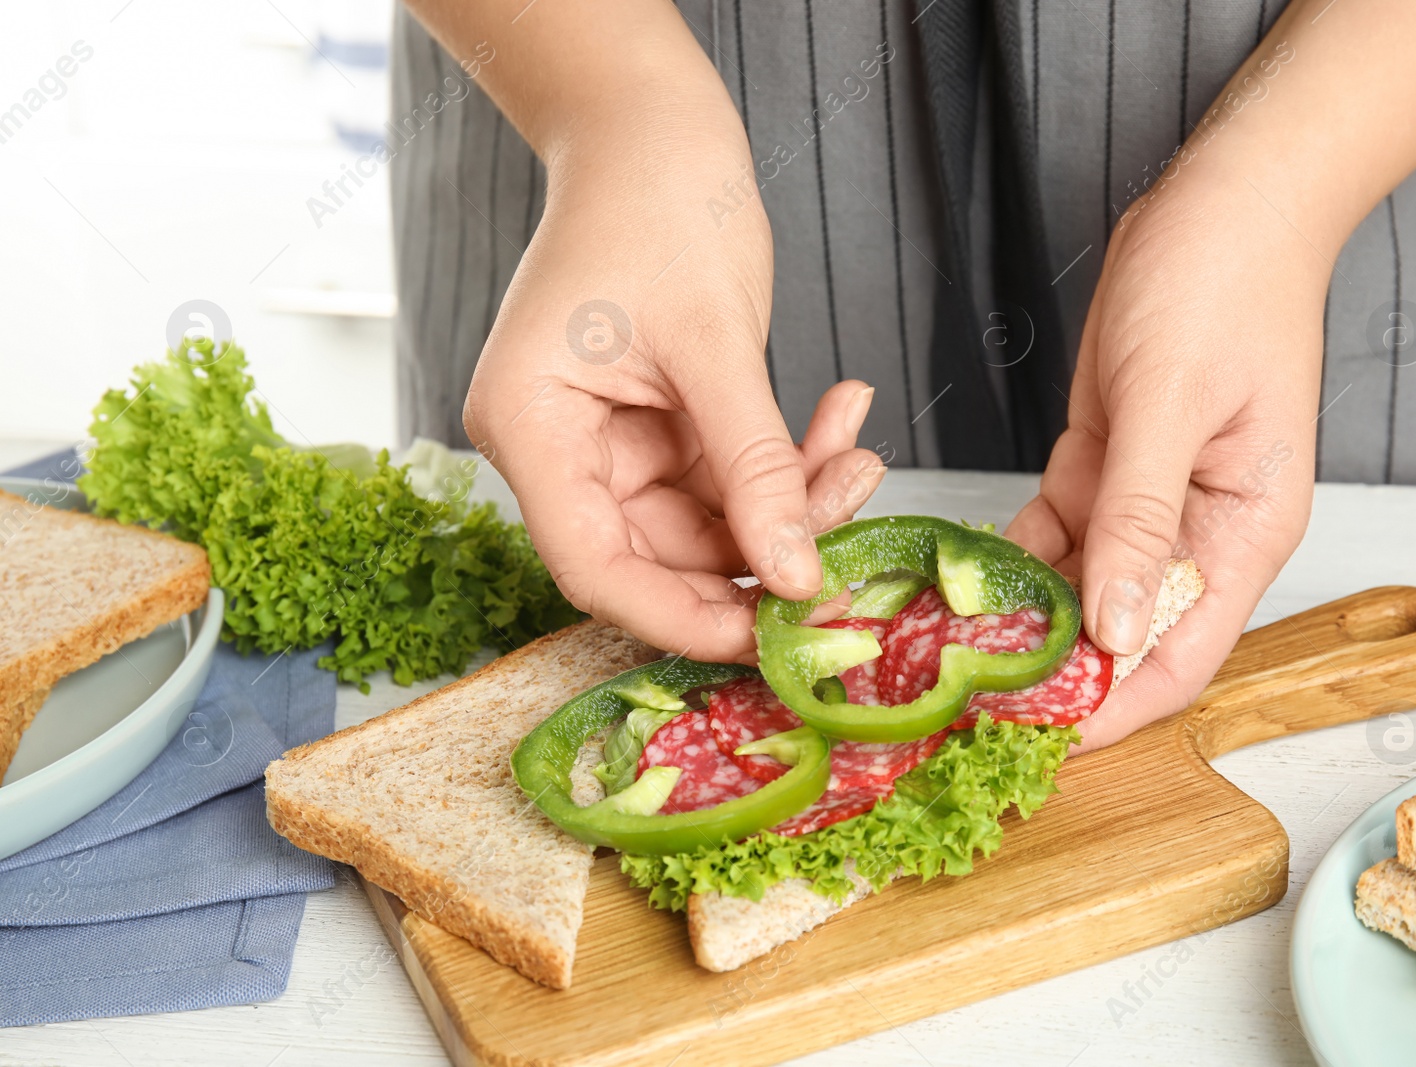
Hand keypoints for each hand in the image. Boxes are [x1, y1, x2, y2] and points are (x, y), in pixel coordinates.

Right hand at [465, 121, 882, 662]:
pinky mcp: (659, 423)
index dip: (679, 616)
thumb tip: (798, 576)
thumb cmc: (659, 199)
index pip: (594, 566)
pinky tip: (842, 420)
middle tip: (848, 529)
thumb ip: (755, 466)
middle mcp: (559, 444)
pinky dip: (788, 461)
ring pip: (710, 520)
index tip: (766, 636)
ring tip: (858, 453)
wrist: (656, 126)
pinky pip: (729, 475)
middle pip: (661, 553)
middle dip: (764, 547)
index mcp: (530, 426)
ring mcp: (610, 437)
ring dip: (791, 499)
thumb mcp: (716, 341)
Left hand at [1007, 184, 1322, 751]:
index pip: (1179, 656)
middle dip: (1054, 672)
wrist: (1220, 203)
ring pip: (1079, 587)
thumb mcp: (1170, 408)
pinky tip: (956, 580)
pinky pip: (1054, 533)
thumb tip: (1119, 629)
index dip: (1113, 708)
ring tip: (943, 652)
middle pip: (1125, 633)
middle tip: (966, 703)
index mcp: (1244, 532)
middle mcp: (1200, 531)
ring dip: (1020, 619)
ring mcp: (1149, 501)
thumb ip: (1142, 522)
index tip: (1042, 743)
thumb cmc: (1222, 288)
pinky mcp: (1106, 466)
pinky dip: (1011, 558)